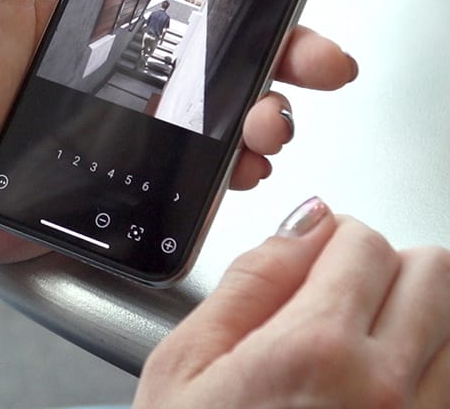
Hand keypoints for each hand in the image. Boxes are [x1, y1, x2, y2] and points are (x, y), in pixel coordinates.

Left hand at [0, 0, 358, 269]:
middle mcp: (124, 50)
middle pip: (229, 40)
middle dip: (290, 43)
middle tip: (320, 55)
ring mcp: (132, 111)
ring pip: (228, 103)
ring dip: (272, 108)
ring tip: (271, 120)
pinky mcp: (131, 166)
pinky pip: (201, 164)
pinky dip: (235, 165)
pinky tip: (243, 162)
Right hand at [134, 199, 449, 407]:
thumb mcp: (187, 364)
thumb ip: (252, 278)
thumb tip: (307, 221)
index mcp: (314, 350)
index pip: (364, 240)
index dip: (333, 238)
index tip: (314, 259)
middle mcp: (386, 391)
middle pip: (434, 271)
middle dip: (386, 267)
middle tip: (343, 296)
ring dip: (419, 316)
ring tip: (367, 342)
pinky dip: (434, 363)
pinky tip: (388, 381)